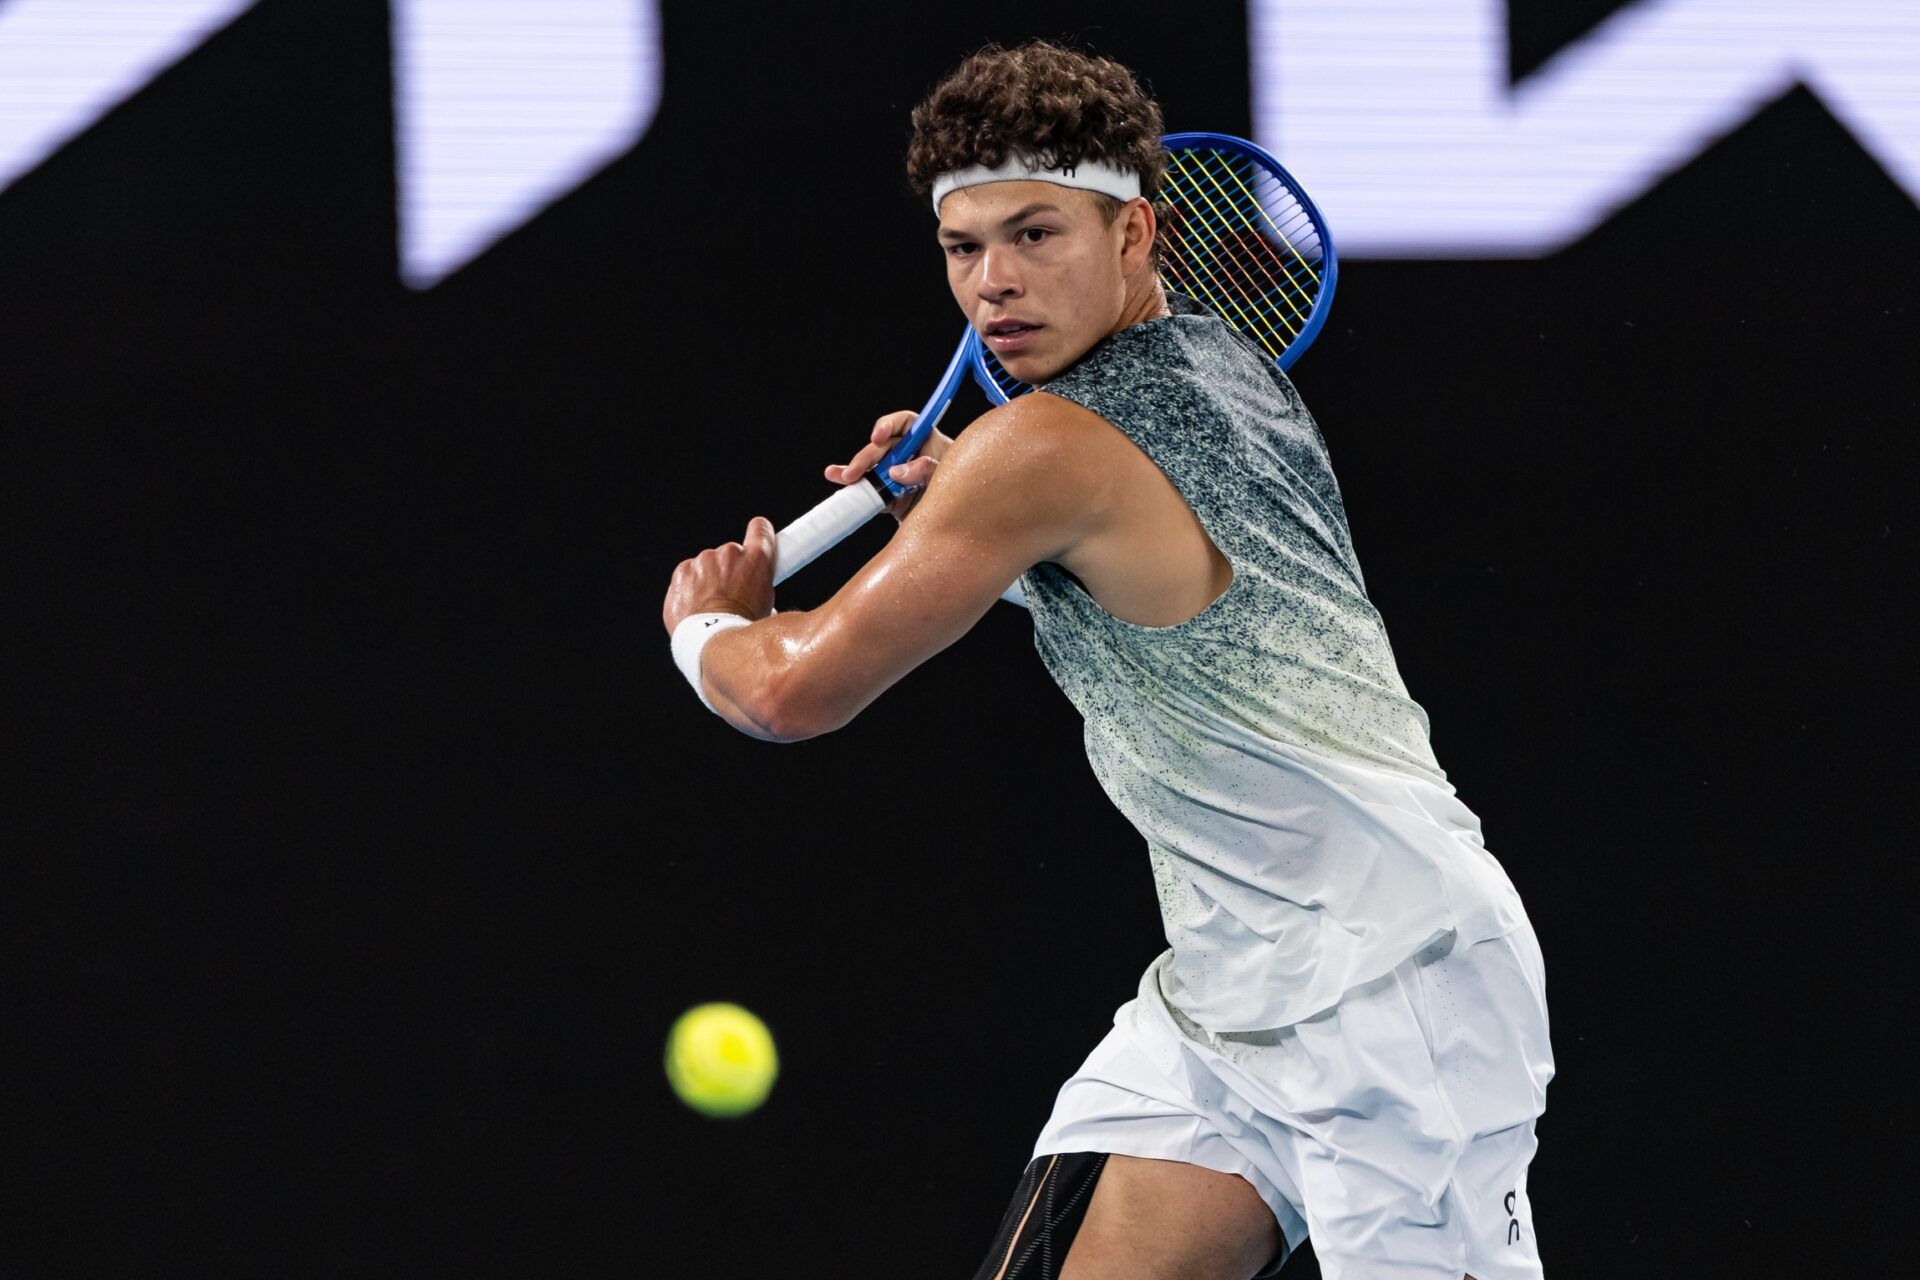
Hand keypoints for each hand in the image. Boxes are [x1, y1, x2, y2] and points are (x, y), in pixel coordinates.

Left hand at [663, 516, 776, 634]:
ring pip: (707, 565)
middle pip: (731, 553)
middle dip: (731, 570)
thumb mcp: (767, 608)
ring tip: (711, 606)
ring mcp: (703, 561)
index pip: (761, 529)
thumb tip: (754, 594)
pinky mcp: (682, 571)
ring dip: (709, 579)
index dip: (760, 534)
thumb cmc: (744, 630)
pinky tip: (696, 606)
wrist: (714, 642)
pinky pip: (688, 574)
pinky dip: (691, 587)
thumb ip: (759, 588)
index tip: (758, 538)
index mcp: (756, 559)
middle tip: (731, 594)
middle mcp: (730, 553)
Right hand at [823, 410, 953, 521]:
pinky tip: (836, 478)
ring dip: (853, 469)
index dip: (890, 425)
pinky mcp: (891, 498)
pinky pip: (870, 491)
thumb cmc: (967, 498)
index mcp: (929, 443)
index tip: (879, 436)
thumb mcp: (952, 479)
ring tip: (838, 475)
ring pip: (871, 468)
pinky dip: (853, 488)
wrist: (962, 532)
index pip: (907, 424)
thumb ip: (929, 470)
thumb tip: (899, 471)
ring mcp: (899, 478)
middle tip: (855, 472)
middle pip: (883, 448)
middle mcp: (911, 457)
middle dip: (867, 457)